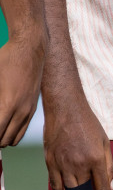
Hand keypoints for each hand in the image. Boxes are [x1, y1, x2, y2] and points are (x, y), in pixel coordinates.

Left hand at [0, 32, 45, 146]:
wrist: (31, 48)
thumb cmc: (6, 59)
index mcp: (8, 105)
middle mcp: (21, 111)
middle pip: (4, 141)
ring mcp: (29, 110)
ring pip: (14, 139)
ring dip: (2, 138)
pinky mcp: (33, 107)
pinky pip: (22, 129)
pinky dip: (12, 132)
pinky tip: (3, 123)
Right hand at [44, 88, 112, 189]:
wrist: (66, 109)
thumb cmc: (88, 124)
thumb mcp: (105, 142)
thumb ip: (109, 166)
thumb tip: (111, 186)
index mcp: (96, 159)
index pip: (102, 189)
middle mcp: (79, 164)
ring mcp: (63, 164)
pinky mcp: (50, 163)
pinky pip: (55, 186)